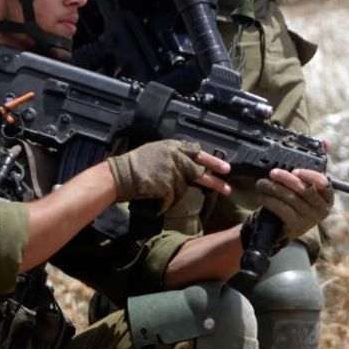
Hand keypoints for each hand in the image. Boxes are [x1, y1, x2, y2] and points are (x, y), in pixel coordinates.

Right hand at [107, 140, 231, 211]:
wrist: (120, 175)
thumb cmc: (135, 165)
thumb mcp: (157, 152)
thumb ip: (173, 155)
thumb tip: (190, 163)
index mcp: (173, 147)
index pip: (199, 154)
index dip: (213, 161)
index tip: (226, 168)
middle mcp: (176, 157)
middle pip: (201, 172)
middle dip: (216, 182)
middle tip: (228, 190)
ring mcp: (173, 171)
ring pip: (183, 189)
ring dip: (173, 194)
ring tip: (155, 189)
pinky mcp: (169, 185)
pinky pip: (172, 198)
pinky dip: (164, 202)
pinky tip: (154, 197)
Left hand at [250, 167, 332, 243]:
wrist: (284, 225)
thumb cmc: (298, 199)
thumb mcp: (308, 182)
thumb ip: (317, 162)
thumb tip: (326, 141)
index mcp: (327, 196)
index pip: (323, 184)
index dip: (310, 176)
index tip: (296, 170)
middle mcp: (321, 209)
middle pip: (304, 190)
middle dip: (286, 179)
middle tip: (273, 172)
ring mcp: (309, 219)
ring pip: (290, 198)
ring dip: (273, 188)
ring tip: (262, 182)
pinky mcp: (295, 225)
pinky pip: (281, 208)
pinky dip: (269, 199)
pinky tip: (262, 194)